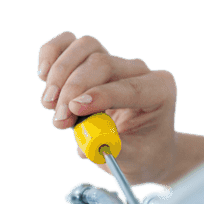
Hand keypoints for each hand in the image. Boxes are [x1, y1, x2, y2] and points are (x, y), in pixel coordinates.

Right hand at [37, 31, 178, 185]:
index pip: (130, 86)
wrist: (143, 148)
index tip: (75, 108)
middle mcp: (139, 70)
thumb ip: (116, 150)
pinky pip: (68, 43)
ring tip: (50, 104)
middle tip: (59, 119)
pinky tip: (44, 76)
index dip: (100, 95)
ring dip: (61, 73)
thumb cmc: (143, 153)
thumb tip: (88, 142)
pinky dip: (52, 54)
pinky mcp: (93, 60)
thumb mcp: (136, 160)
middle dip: (73, 90)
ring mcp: (115, 62)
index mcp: (159, 90)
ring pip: (86, 46)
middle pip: (102, 63)